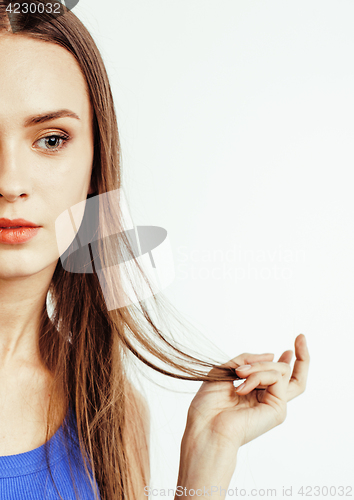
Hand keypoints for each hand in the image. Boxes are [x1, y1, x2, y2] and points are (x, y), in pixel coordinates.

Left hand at [185, 334, 309, 452]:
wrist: (205, 427)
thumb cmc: (208, 405)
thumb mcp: (224, 371)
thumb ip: (246, 360)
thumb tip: (272, 354)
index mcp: (254, 392)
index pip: (277, 376)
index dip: (287, 360)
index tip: (291, 345)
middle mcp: (266, 399)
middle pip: (296, 378)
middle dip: (302, 356)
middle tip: (301, 337)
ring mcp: (274, 404)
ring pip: (282, 371)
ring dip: (258, 366)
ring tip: (239, 374)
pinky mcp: (278, 409)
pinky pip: (275, 377)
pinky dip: (258, 375)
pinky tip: (241, 385)